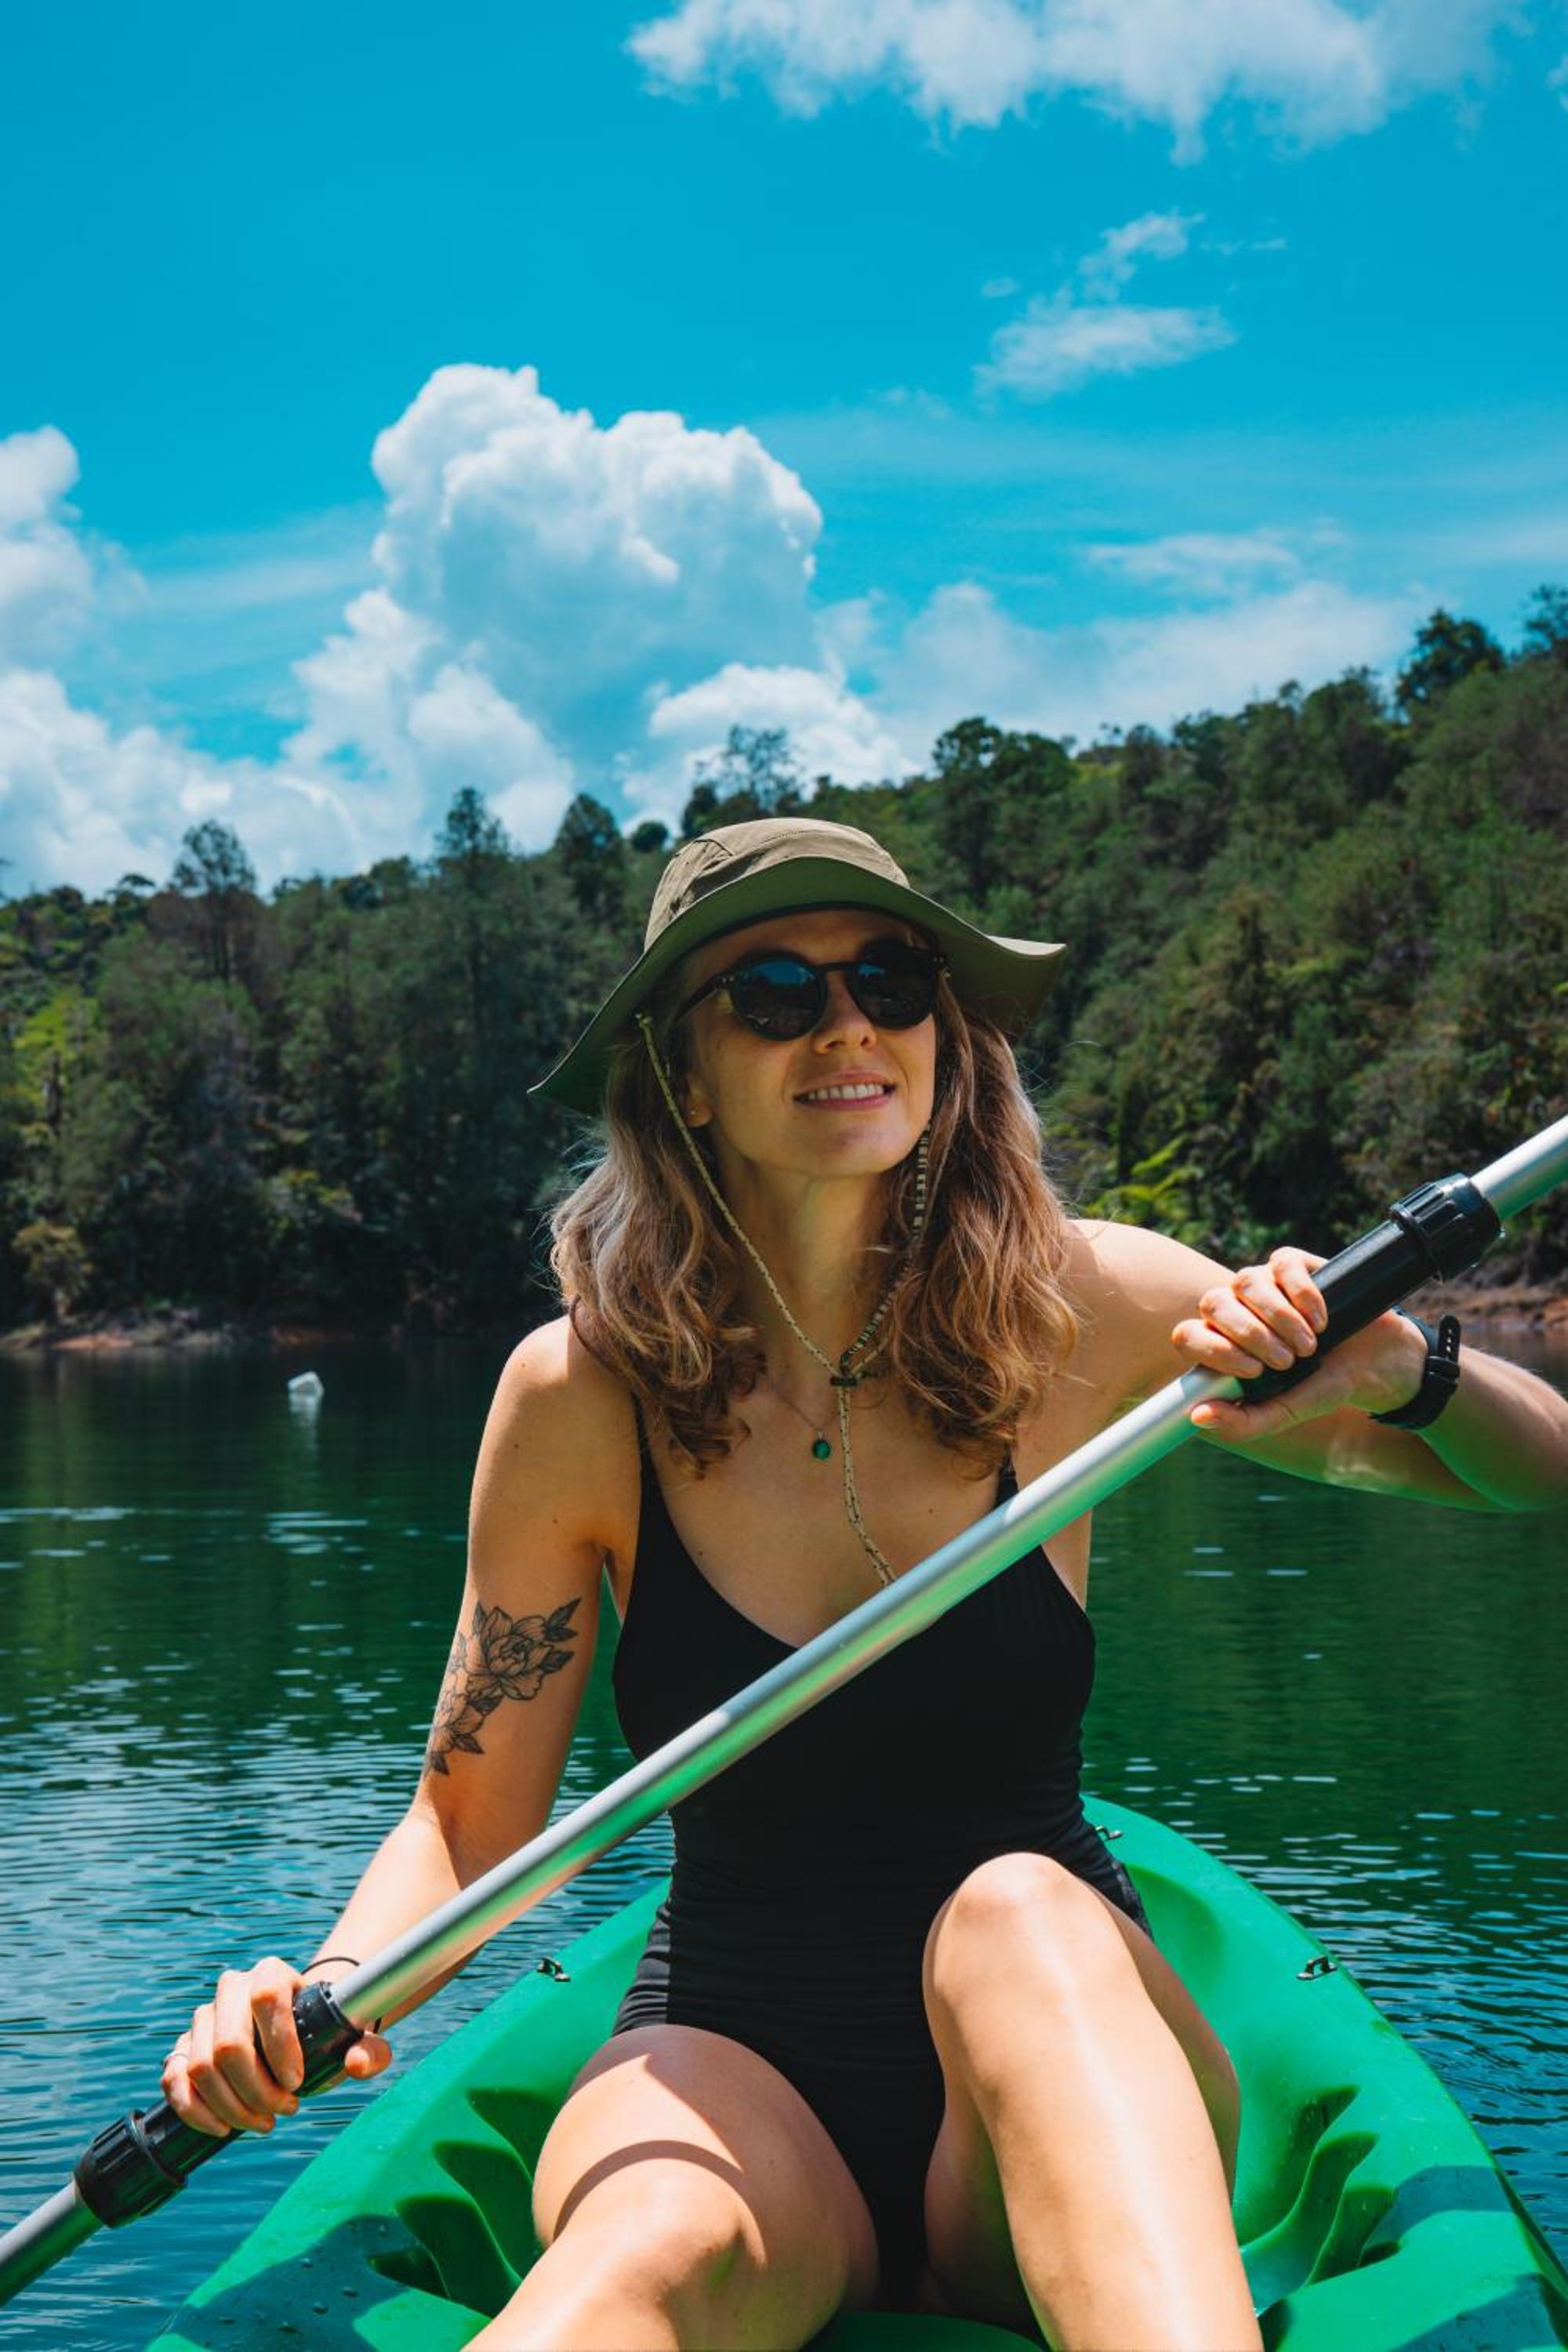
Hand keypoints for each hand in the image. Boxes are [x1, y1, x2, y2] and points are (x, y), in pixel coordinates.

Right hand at [161, 1958, 391, 2138]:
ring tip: (263, 2122)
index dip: (280, 2046)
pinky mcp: (183, 2048)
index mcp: (272, 1974)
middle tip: (285, 2111)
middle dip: (256, 2089)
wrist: (294, 2035)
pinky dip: (195, 2110)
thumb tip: (355, 2064)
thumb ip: (370, 2051)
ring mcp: (204, 2018)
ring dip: (232, 2106)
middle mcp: (233, 1989)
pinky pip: (174, 2079)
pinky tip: (224, 2128)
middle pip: (229, 2042)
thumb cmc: (323, 2036)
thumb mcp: (354, 2040)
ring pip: (200, 2065)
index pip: (267, 1998)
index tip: (297, 2083)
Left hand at [1170, 1247, 1426, 1441]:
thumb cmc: (1324, 1387)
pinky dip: (1302, 1293)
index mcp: (1224, 1344)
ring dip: (1279, 1316)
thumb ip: (1245, 1421)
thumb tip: (1197, 1417)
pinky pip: (1281, 1264)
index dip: (1214, 1349)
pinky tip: (1322, 1318)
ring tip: (1310, 1345)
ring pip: (1246, 1280)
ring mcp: (1265, 1284)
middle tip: (1288, 1361)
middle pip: (1213, 1303)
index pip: (1188, 1334)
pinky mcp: (1295, 1266)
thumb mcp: (1287, 1411)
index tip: (1254, 1371)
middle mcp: (1238, 1310)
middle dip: (1250, 1334)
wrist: (1378, 1366)